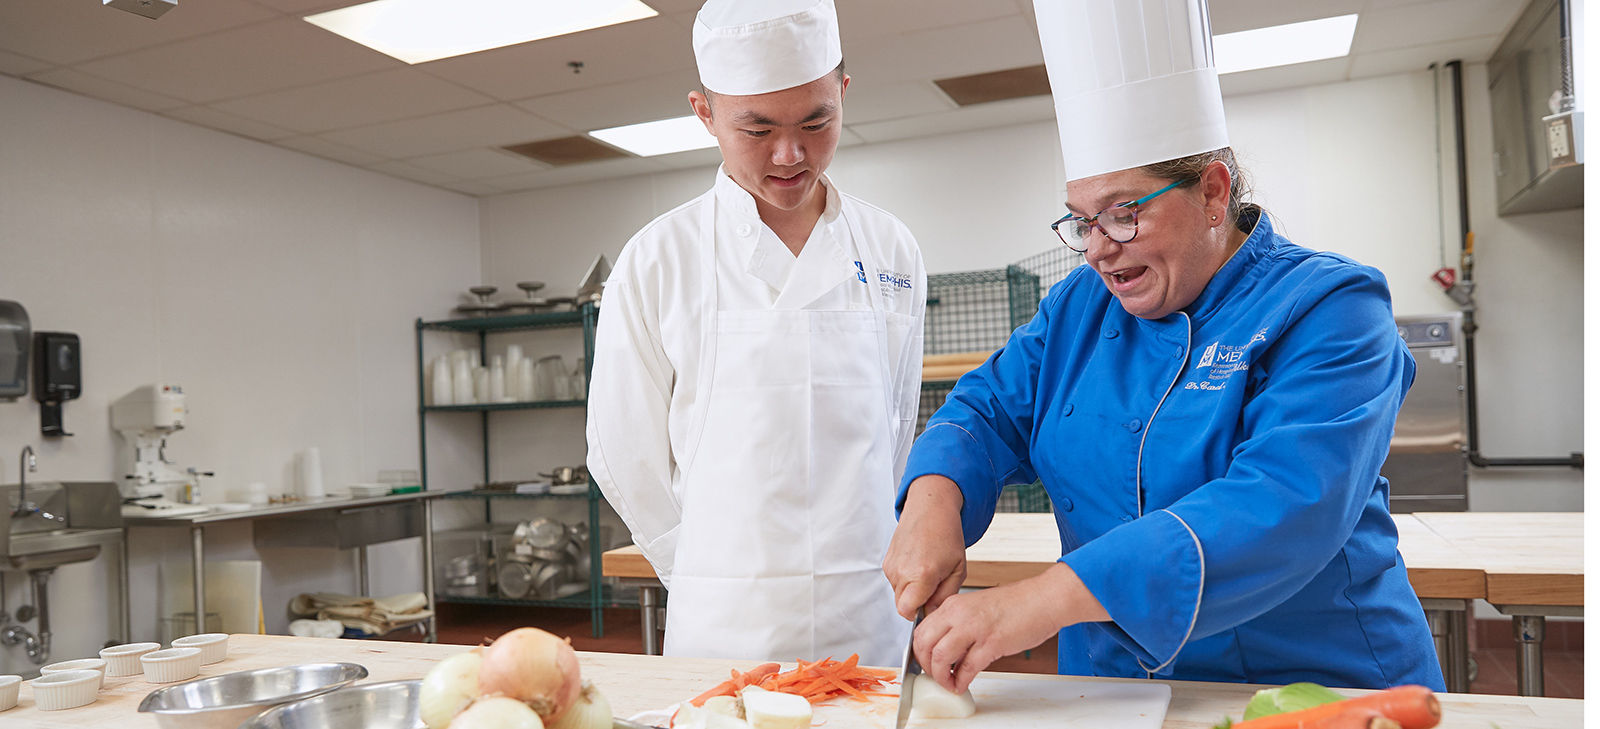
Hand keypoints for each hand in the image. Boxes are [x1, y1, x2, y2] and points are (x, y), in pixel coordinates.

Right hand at [882, 476, 966, 619]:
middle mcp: (902, 571)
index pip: (907, 612)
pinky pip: (895, 582)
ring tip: (927, 572)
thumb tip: (932, 613)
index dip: (919, 614)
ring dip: (912, 591)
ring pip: (898, 594)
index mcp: (921, 575)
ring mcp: (891, 566)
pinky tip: (918, 564)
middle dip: (917, 603)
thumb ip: (945, 596)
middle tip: (934, 587)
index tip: (930, 607)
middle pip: (902, 606)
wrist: (930, 508)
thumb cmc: (946, 534)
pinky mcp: (886, 562)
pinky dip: (906, 580)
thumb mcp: (958, 569)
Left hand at [914, 562, 1107, 693]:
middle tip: (933, 676)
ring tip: (948, 684)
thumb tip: (946, 648)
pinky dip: (961, 681)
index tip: (925, 663)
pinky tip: (963, 685)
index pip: (921, 630)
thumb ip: (959, 624)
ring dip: (940, 677)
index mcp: (953, 604)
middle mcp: (959, 614)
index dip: (919, 651)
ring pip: (940, 657)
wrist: (1043, 599)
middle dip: (925, 666)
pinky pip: (966, 668)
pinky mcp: (991, 643)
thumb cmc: (1017, 603)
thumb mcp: (976, 606)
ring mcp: (974, 628)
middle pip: (924, 644)